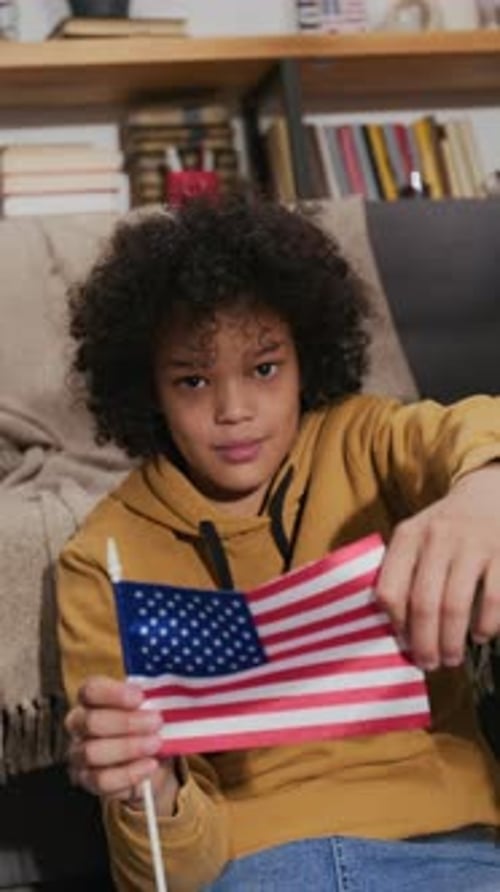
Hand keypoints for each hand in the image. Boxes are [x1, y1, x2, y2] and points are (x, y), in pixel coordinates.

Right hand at [65, 676, 178, 814]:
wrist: (151, 760)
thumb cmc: (147, 725)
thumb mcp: (151, 706)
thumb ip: (152, 697)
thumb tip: (165, 694)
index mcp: (91, 700)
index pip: (91, 690)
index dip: (113, 693)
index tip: (140, 697)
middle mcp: (79, 725)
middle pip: (91, 722)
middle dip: (127, 722)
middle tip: (156, 722)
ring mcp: (79, 755)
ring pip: (93, 753)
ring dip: (128, 748)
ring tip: (155, 744)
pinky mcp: (87, 781)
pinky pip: (103, 780)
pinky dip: (129, 773)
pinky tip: (150, 765)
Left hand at [375, 464, 499, 670]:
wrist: (488, 493)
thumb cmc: (444, 529)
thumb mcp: (415, 537)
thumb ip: (402, 572)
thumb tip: (396, 629)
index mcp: (407, 536)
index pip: (389, 589)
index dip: (394, 623)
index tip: (403, 643)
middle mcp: (436, 537)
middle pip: (422, 603)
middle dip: (424, 642)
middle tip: (429, 664)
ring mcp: (471, 544)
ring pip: (455, 605)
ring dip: (452, 640)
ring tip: (451, 658)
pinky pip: (493, 598)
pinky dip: (486, 624)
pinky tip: (481, 635)